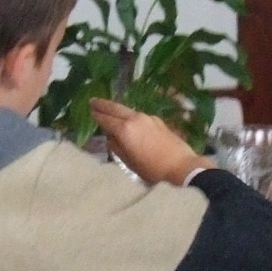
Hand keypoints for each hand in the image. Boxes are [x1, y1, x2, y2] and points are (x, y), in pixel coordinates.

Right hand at [90, 99, 204, 185]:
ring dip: (117, 109)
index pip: (106, 120)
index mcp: (125, 130)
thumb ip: (117, 147)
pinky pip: (139, 115)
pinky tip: (129, 120)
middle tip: (93, 100)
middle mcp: (135, 119)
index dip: (96, 116)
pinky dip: (130, 115)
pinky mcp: (158, 121)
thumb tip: (111, 138)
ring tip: (109, 109)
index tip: (90, 111)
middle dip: (103, 104)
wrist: (181, 167)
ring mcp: (148, 118)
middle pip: (116, 108)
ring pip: (128, 110)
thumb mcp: (129, 163)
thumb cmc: (152, 170)